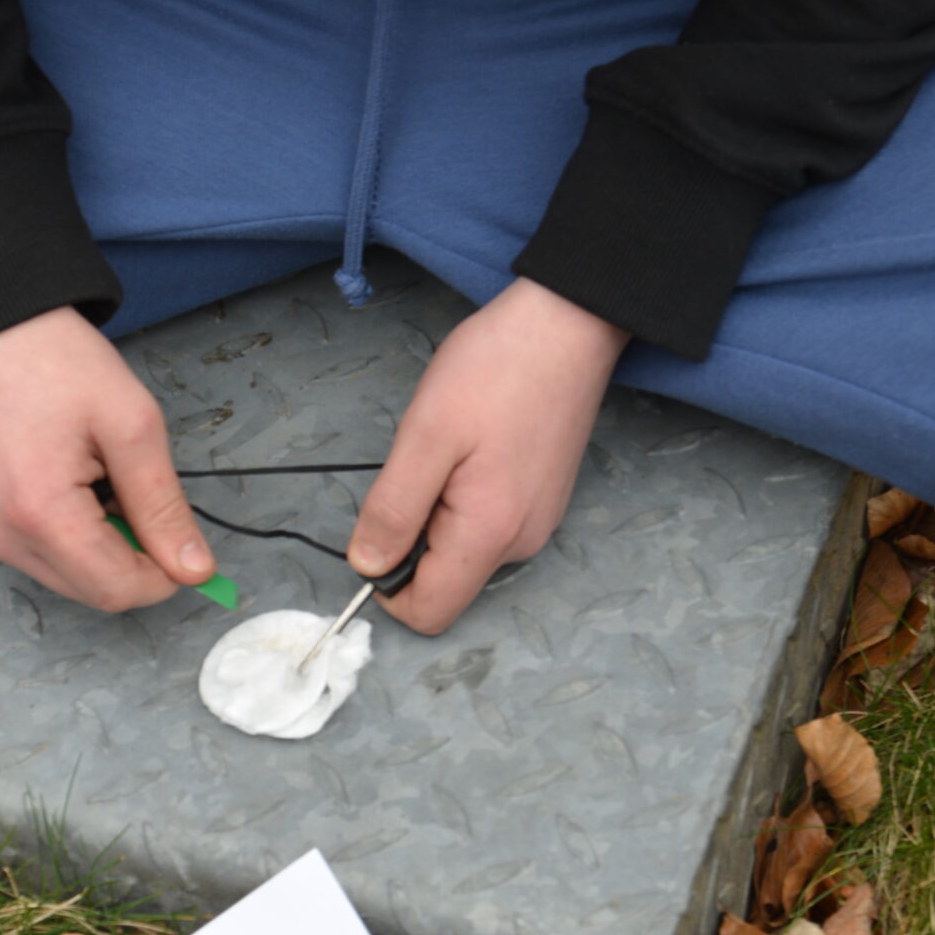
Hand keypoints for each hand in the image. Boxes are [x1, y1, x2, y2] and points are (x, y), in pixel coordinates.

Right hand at [0, 305, 214, 611]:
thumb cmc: (57, 360)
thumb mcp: (132, 425)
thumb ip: (163, 507)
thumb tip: (194, 569)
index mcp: (38, 512)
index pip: (116, 590)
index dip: (163, 575)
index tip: (184, 543)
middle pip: (90, 590)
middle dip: (131, 557)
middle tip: (139, 492)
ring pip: (65, 576)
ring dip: (99, 545)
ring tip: (98, 477)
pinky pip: (36, 553)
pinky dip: (68, 533)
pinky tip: (71, 481)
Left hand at [346, 278, 629, 634]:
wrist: (569, 323)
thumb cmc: (495, 369)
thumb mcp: (426, 435)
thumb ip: (393, 509)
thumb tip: (365, 567)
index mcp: (490, 535)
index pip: (429, 612)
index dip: (386, 586)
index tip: (378, 525)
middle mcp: (521, 542)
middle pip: (446, 579)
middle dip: (413, 536)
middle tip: (421, 464)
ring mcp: (538, 520)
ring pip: (465, 547)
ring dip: (439, 510)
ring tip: (452, 445)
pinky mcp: (544, 497)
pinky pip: (489, 522)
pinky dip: (465, 496)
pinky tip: (475, 443)